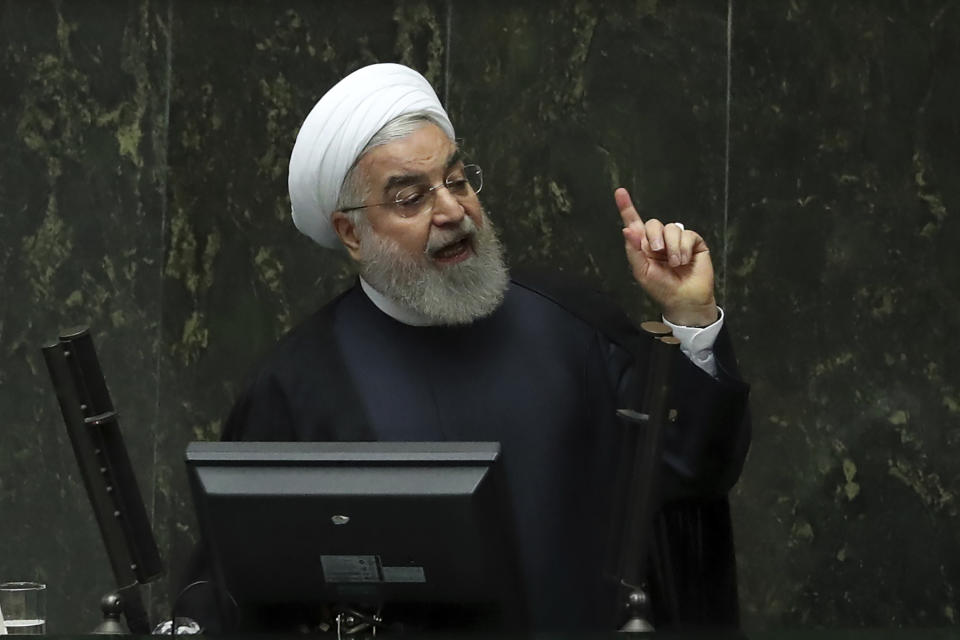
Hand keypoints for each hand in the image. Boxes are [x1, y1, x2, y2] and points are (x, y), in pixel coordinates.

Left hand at [615, 187, 717, 326]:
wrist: (683, 299)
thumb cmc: (661, 288)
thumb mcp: (642, 271)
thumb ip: (634, 250)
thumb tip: (627, 229)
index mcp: (644, 246)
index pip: (635, 223)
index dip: (627, 208)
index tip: (619, 192)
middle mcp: (660, 240)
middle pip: (653, 223)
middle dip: (654, 236)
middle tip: (658, 251)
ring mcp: (677, 240)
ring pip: (672, 227)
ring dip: (672, 247)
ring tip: (675, 263)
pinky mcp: (694, 242)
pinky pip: (687, 234)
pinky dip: (684, 248)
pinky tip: (684, 260)